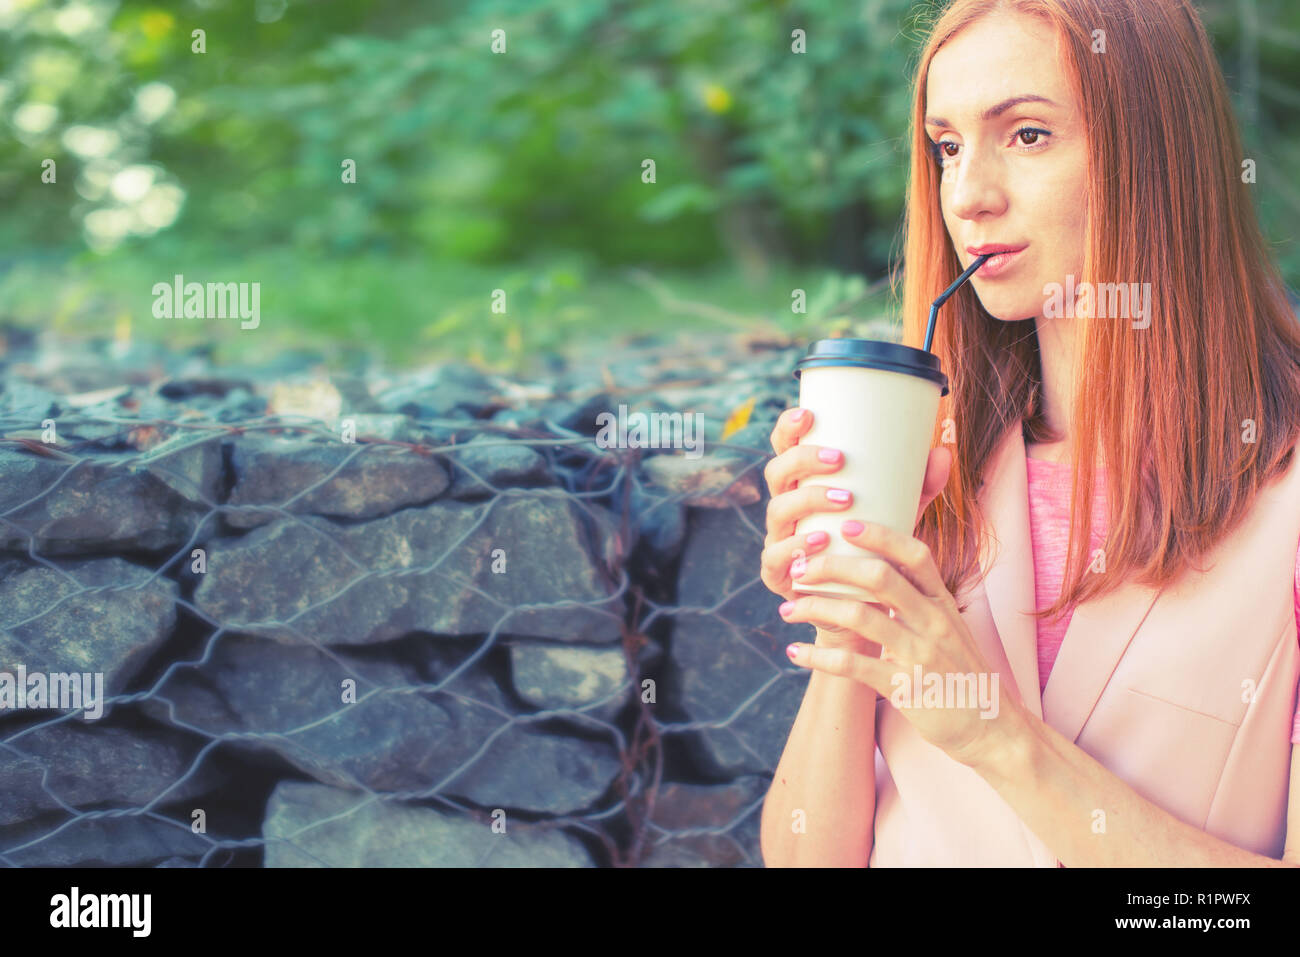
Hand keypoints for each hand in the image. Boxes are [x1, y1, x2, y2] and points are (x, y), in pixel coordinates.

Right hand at [760, 406, 953, 637]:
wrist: (859, 609)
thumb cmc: (873, 551)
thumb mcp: (898, 516)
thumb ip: (918, 487)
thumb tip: (942, 453)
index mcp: (804, 487)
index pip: (785, 449)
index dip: (788, 429)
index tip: (808, 414)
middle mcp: (787, 509)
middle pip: (777, 473)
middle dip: (804, 460)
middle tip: (841, 458)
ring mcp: (779, 541)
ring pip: (777, 511)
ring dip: (807, 499)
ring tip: (844, 499)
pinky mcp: (779, 575)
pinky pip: (775, 556)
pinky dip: (796, 546)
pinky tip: (821, 540)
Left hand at [778, 518, 1024, 769]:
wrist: (991, 728)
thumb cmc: (961, 672)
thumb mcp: (949, 627)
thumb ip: (920, 599)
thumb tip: (878, 569)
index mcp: (943, 603)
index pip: (915, 554)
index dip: (880, 535)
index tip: (845, 526)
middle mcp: (934, 622)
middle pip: (880, 577)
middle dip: (832, 567)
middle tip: (800, 570)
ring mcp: (920, 655)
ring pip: (860, 616)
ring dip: (816, 608)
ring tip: (788, 608)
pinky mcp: (905, 688)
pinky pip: (853, 665)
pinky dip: (819, 656)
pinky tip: (795, 651)